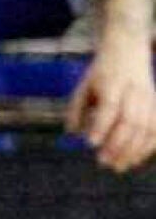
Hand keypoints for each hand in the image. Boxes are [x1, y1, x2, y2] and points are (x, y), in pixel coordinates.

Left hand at [65, 33, 155, 171]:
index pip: (108, 107)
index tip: (90, 144)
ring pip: (145, 129)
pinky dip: (147, 148)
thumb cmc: (100, 74)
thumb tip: (71, 134)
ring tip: (117, 166)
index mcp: (111, 84)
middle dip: (117, 144)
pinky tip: (134, 160)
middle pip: (129, 121)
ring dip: (132, 151)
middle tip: (102, 161)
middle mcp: (132, 92)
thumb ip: (76, 109)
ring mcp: (147, 100)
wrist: (127, 52)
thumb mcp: (83, 86)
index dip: (101, 126)